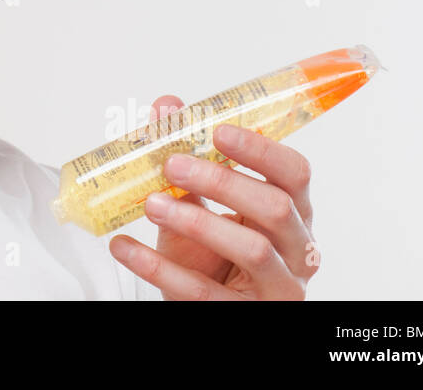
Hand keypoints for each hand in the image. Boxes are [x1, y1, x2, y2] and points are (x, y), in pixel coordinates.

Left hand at [109, 95, 319, 299]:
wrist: (205, 305)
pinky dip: (159, 267)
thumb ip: (187, 160)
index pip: (295, 173)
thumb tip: (166, 106)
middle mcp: (297, 251)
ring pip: (252, 249)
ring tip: (150, 205)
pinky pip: (202, 292)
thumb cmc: (210, 255)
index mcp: (293, 214)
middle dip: (221, 181)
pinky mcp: (244, 315)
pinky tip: (125, 247)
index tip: (217, 131)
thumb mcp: (199, 206)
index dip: (261, 150)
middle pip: (275, 207)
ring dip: (196, 221)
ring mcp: (278, 288)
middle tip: (171, 165)